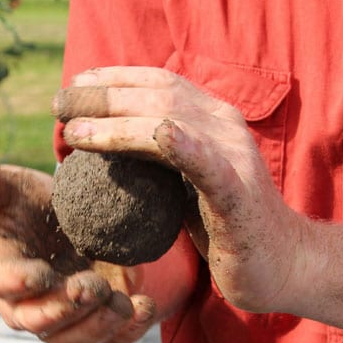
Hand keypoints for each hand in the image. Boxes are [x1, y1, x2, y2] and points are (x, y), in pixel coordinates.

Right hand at [0, 157, 155, 342]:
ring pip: (71, 342)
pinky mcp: (97, 326)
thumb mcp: (9, 186)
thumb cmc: (33, 203)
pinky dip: (129, 331)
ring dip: (95, 326)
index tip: (41, 274)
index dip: (18, 283)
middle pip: (38, 322)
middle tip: (91, 286)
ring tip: (120, 301)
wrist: (80, 216)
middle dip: (63, 309)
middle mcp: (26, 304)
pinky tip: (144, 307)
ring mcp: (63, 319)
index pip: (0, 284)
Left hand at [56, 67, 306, 314]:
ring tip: (72, 130)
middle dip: (102, 95)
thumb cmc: (224, 222)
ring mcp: (233, 155)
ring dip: (116, 122)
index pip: (159, 81)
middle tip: (59, 102)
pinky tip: (157, 136)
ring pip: (169, 122)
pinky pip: (205, 162)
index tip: (75, 82)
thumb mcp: (184, 179)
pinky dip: (181, 144)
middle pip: (156, 95)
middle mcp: (224, 124)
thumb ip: (155, 155)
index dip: (114, 77)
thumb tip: (98, 140)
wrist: (283, 266)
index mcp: (212, 116)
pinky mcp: (237, 192)